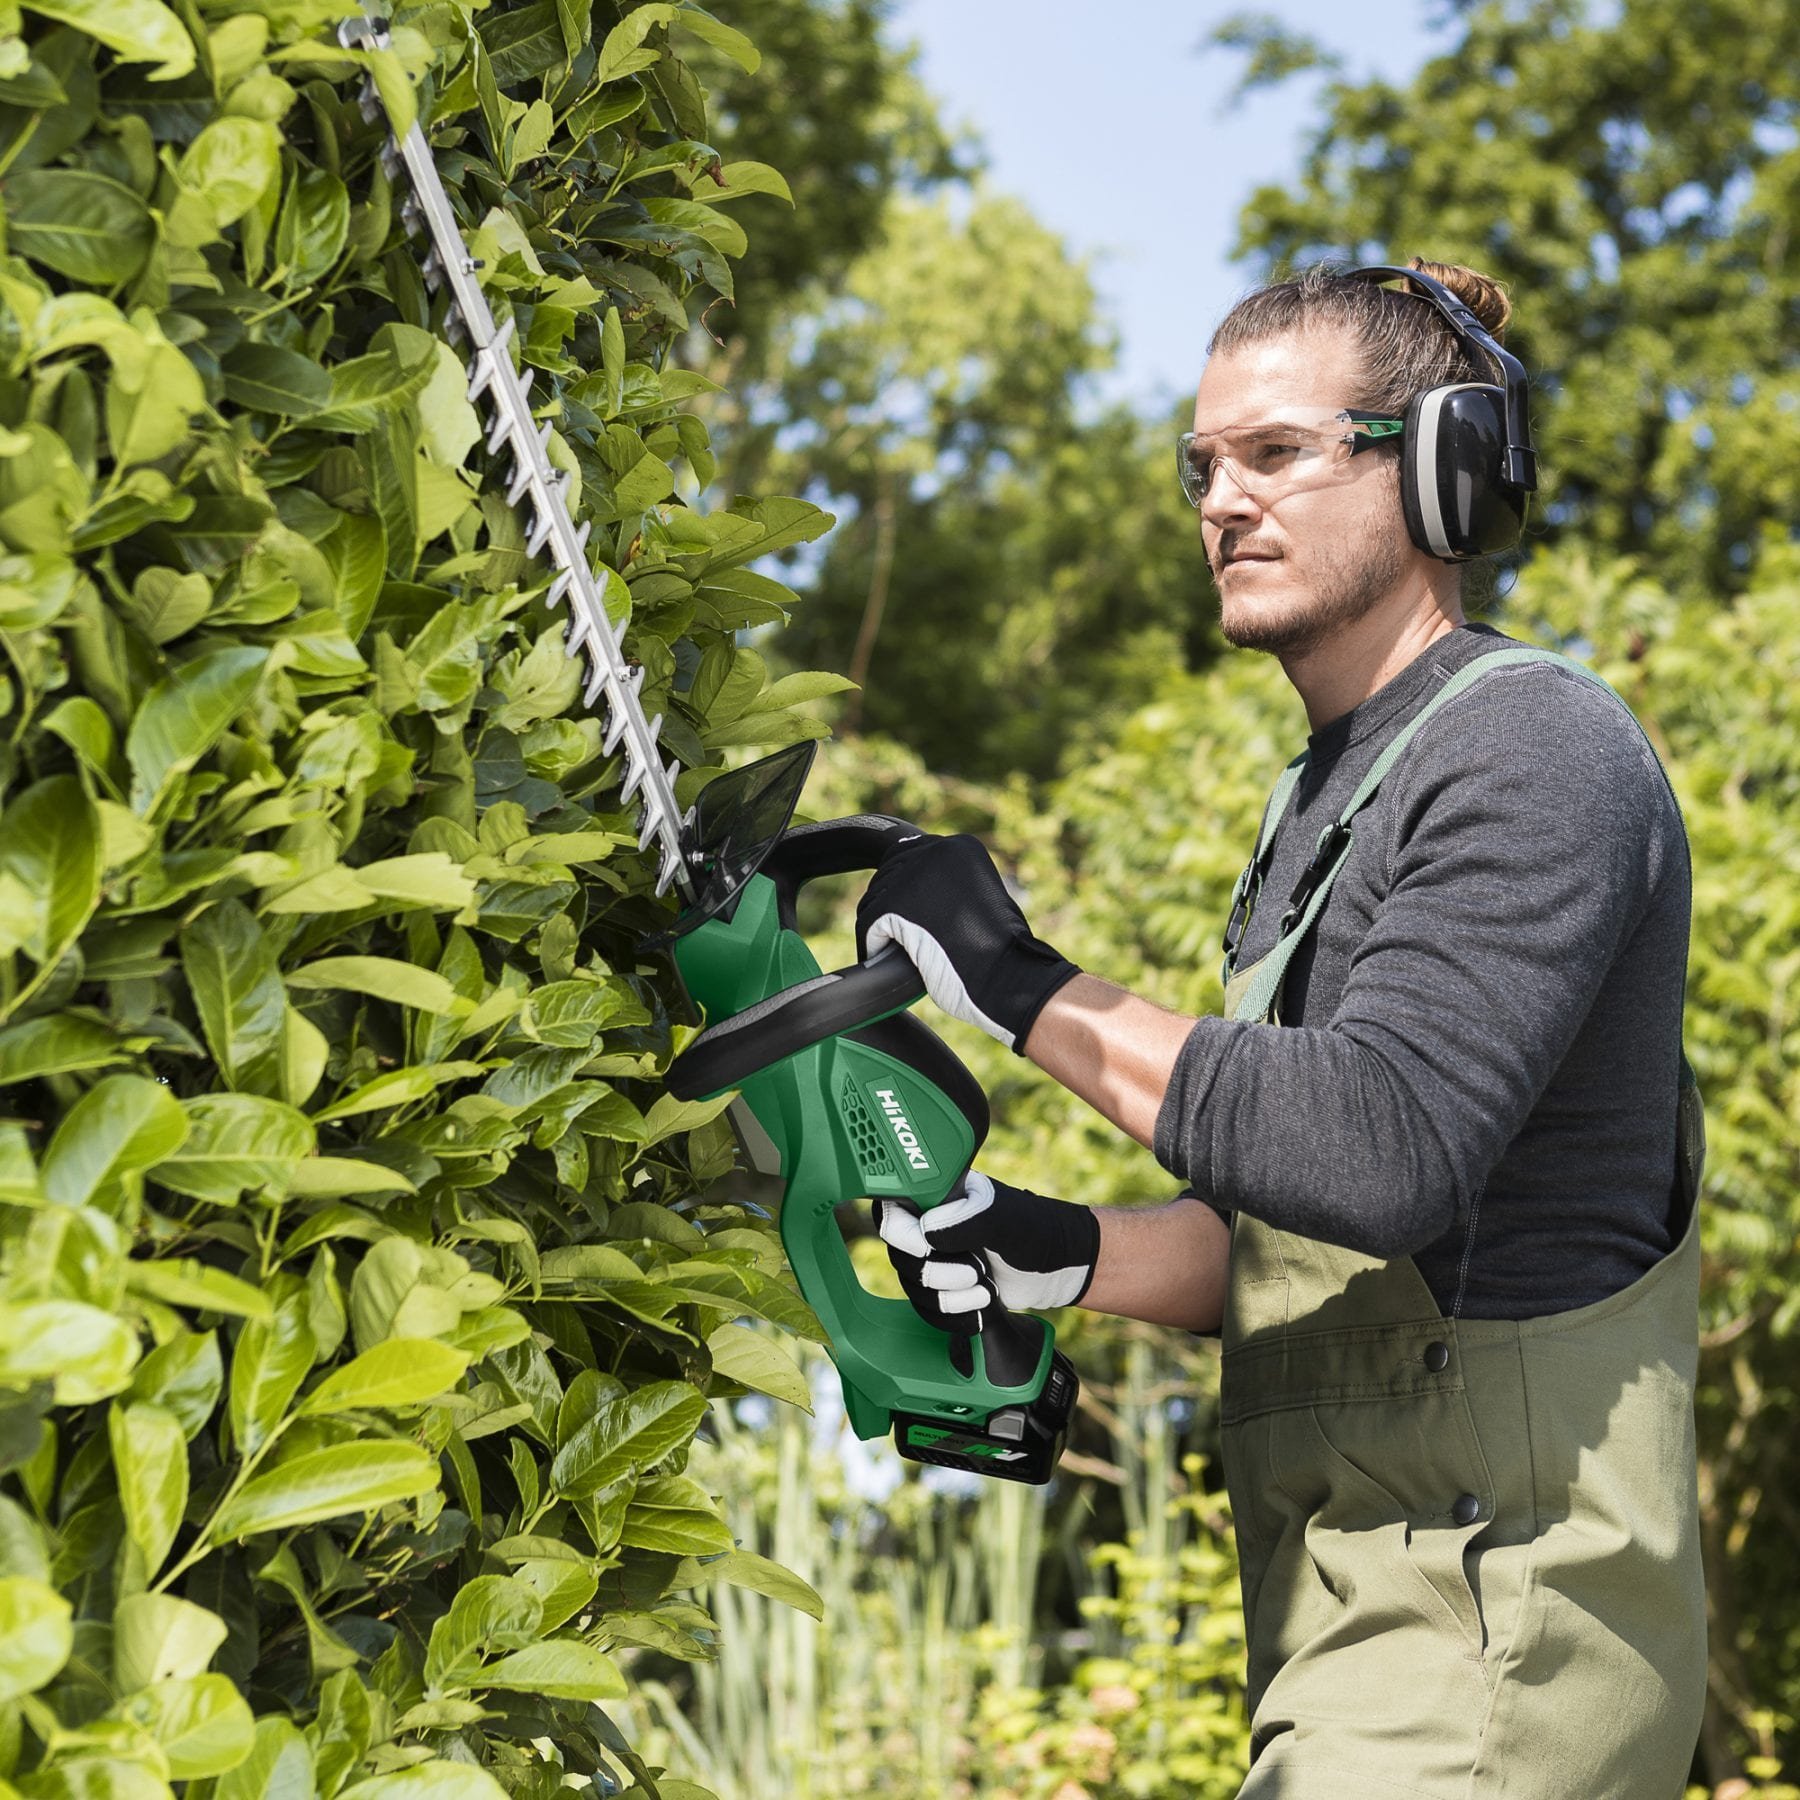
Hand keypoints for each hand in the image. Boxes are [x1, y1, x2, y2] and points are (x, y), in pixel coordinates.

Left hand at [855, 833, 1079, 1052]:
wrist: (1006, 975)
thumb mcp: (980, 897)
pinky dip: (874, 945)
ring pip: (874, 899)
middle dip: (892, 906)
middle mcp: (935, 850)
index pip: (910, 854)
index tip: (913, 912)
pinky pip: (867, 924)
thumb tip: (910, 889)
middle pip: (888, 874)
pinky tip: (889, 958)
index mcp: (960, 846)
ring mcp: (912, 876)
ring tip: (905, 950)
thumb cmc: (1000, 950)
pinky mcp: (893, 905)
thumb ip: (949, 884)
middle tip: (909, 937)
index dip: (907, 887)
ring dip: (883, 927)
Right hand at [875, 1170, 1100, 1332]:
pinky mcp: (945, 1288)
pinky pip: (927, 1309)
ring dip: (949, 1298)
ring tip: (985, 1290)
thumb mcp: (1003, 1219)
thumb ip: (964, 1220)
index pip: (891, 1206)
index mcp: (937, 1195)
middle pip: (899, 1254)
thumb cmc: (1035, 1230)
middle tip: (975, 1271)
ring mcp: (935, 1258)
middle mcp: (929, 1224)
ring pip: (912, 1286)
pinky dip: (954, 1316)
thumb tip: (926, 1234)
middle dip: (937, 1272)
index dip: (900, 1231)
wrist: (1059, 1267)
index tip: (927, 1247)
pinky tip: (981, 1308)